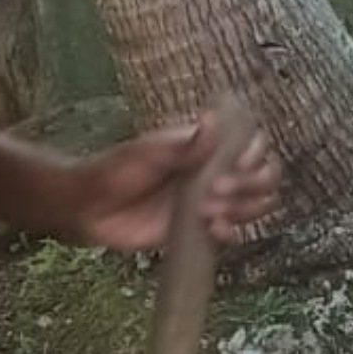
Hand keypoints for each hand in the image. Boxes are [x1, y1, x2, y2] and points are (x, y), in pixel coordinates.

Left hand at [61, 115, 282, 253]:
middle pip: (262, 176)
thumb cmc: (114, 170)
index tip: (236, 163)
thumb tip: (213, 121)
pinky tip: (213, 229)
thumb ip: (184, 144)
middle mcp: (213, 172)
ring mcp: (209, 202)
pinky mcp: (199, 230)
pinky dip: (230, 232)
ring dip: (244, 209)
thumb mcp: (148, 151)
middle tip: (218, 191)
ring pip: (253, 205)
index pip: (251, 145)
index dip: (254, 155)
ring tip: (211, 211)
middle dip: (253, 184)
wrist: (90, 208)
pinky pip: (231, 232)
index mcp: (204, 147)